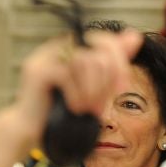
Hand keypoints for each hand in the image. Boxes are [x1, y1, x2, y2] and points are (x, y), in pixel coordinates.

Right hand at [4, 29, 144, 155]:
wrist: (30, 131)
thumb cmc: (63, 110)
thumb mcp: (95, 87)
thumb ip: (113, 63)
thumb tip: (135, 35)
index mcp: (73, 47)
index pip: (105, 40)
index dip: (119, 63)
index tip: (122, 87)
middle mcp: (59, 46)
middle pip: (99, 50)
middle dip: (107, 81)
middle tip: (101, 106)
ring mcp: (46, 56)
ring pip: (86, 61)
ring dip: (93, 91)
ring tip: (88, 109)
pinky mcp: (36, 70)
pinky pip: (68, 75)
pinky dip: (78, 96)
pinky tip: (75, 108)